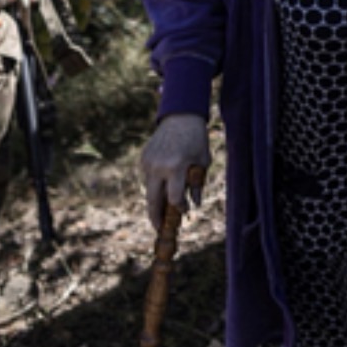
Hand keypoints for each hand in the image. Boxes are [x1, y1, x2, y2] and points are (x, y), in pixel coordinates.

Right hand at [140, 113, 210, 229]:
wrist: (180, 116)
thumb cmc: (196, 139)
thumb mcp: (202, 162)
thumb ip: (197, 184)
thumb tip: (194, 205)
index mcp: (175, 168)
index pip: (174, 199)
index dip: (180, 209)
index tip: (185, 213)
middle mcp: (158, 167)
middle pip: (153, 201)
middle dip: (156, 217)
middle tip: (159, 229)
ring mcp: (148, 162)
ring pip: (149, 190)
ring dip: (155, 202)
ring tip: (161, 213)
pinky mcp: (144, 159)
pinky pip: (148, 178)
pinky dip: (155, 186)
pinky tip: (162, 188)